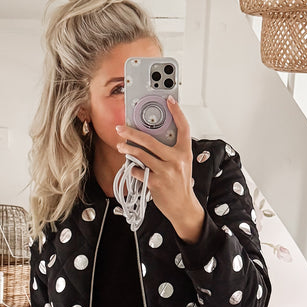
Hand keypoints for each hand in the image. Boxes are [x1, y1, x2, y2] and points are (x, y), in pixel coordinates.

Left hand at [115, 97, 204, 242]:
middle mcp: (177, 160)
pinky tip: (131, 166)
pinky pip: (139, 170)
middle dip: (133, 132)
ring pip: (142, 154)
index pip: (183, 127)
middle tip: (121, 128)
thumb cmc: (180, 184)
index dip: (177, 112)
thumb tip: (152, 137)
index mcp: (185, 152)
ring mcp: (166, 171)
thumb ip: (170, 150)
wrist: (183, 206)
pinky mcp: (156, 182)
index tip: (169, 100)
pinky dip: (133, 168)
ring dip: (128, 149)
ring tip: (121, 146)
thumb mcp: (181, 164)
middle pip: (152, 140)